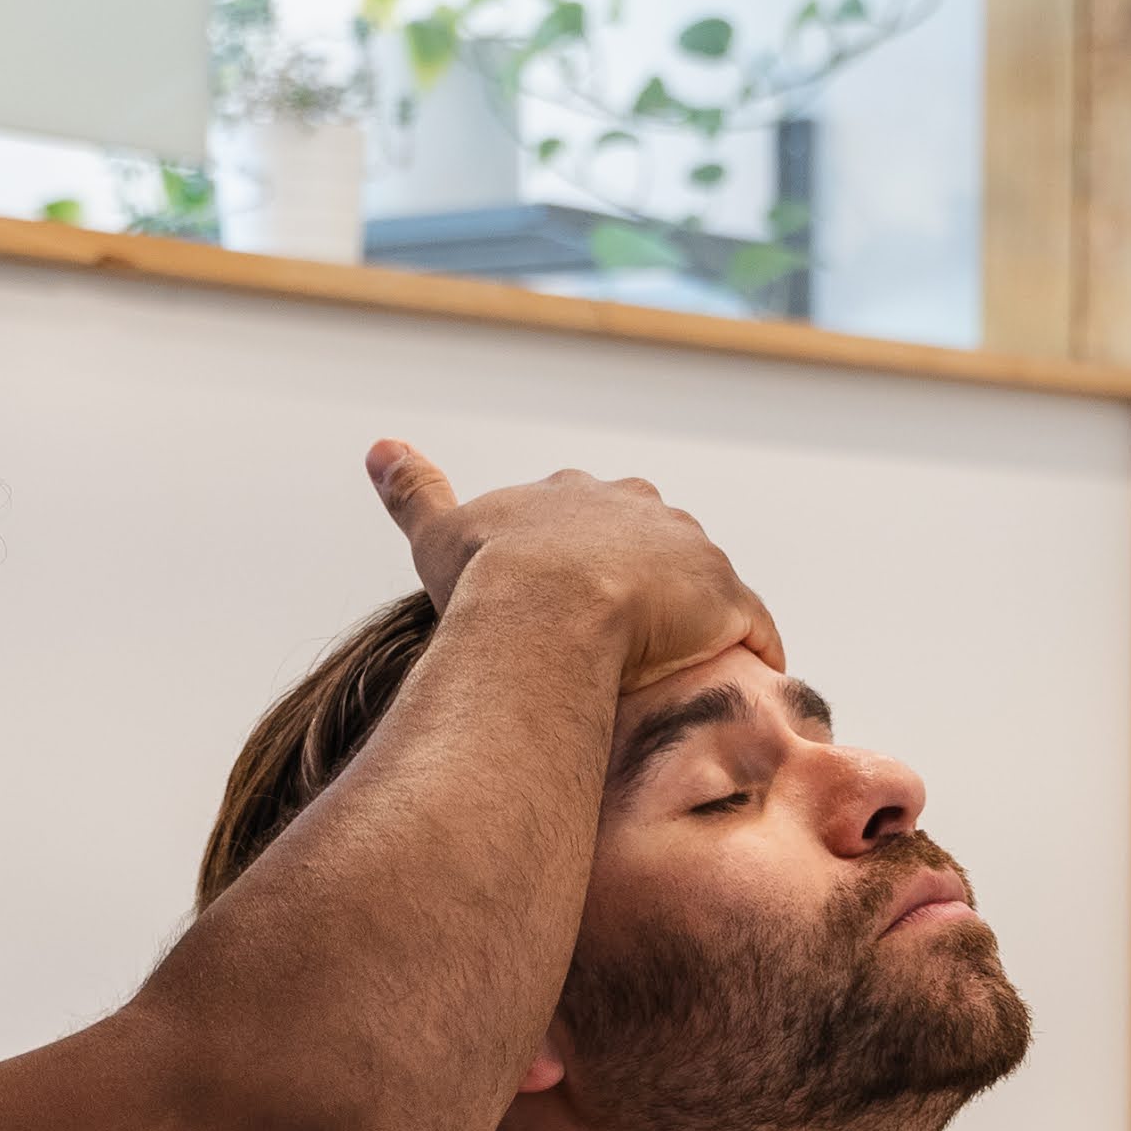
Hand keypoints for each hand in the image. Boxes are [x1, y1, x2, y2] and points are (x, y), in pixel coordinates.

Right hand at [364, 441, 783, 689]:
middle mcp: (644, 508)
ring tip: (677, 672)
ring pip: (703, 585)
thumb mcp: (439, 530)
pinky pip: (752, 629)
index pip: (593, 519)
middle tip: (622, 645)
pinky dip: (749, 653)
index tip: (570, 604)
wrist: (545, 612)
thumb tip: (378, 446)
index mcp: (580, 494)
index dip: (582, 562)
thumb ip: (413, 489)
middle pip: (655, 545)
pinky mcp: (730, 600)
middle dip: (646, 584)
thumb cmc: (488, 579)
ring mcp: (692, 551)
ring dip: (696, 620)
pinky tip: (739, 685)